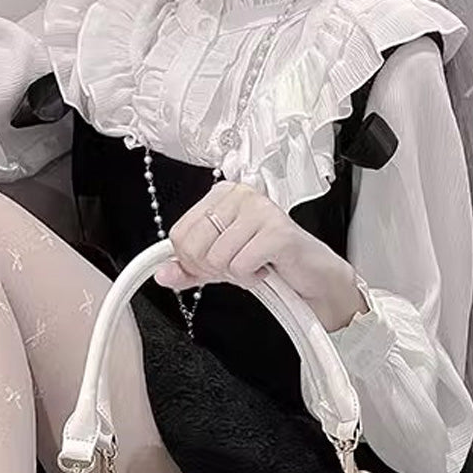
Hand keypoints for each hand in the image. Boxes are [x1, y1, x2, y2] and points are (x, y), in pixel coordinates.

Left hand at [154, 181, 367, 332]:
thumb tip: (161, 274)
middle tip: (238, 265)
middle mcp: (240, 195)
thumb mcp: (220, 265)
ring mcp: (260, 209)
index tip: (215, 263)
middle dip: (213, 268)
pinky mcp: (277, 231)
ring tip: (255, 265)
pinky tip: (267, 268)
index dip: (192, 261)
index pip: (179, 234)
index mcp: (221, 195)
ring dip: (236, 273)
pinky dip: (252, 277)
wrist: (310, 276)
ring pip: (217, 258)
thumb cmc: (269, 262)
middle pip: (193, 246)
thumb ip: (189, 270)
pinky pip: (240, 265)